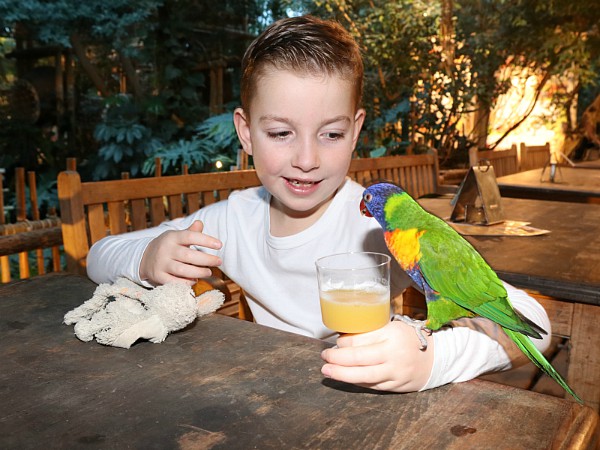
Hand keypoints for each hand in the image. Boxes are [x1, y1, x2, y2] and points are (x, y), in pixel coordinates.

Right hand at [139, 220, 221, 285]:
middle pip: (189, 255)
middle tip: (218, 261)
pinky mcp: (158, 276)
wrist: (144, 257)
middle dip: (207, 259)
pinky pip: (175, 282)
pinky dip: (187, 282)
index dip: (206, 240)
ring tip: (209, 272)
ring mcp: (161, 264)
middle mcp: (165, 249)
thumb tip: (200, 223)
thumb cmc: (168, 246)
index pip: (190, 236)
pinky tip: (195, 280)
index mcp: (172, 237)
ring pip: (183, 270)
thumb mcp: (177, 236)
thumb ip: (190, 232)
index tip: (219, 245)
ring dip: (199, 272)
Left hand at [320, 319, 434, 391]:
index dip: (344, 343)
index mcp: (392, 335)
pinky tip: (346, 378)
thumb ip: (370, 332)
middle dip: (338, 360)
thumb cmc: (408, 339)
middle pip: (359, 359)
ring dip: (343, 374)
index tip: (335, 342)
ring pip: (364, 376)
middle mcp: (394, 355)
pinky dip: (357, 382)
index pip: (362, 340)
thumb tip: (342, 339)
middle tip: (324, 358)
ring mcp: (396, 373)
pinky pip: (372, 385)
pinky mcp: (396, 387)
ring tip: (328, 371)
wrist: (435, 359)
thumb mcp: (392, 327)